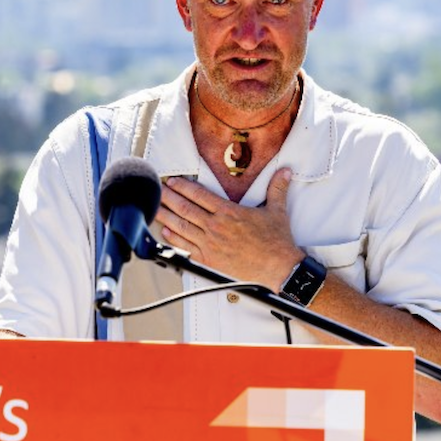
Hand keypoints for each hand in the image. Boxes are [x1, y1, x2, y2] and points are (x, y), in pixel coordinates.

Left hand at [154, 168, 304, 289]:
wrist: (278, 269)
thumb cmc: (277, 242)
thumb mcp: (277, 211)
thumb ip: (276, 189)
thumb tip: (286, 171)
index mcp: (229, 212)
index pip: (199, 195)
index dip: (183, 186)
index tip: (172, 181)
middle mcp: (216, 227)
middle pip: (185, 209)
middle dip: (168, 197)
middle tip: (157, 190)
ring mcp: (210, 245)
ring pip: (181, 227)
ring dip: (165, 216)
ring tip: (154, 208)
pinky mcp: (208, 261)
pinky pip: (185, 248)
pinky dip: (173, 239)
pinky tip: (165, 232)